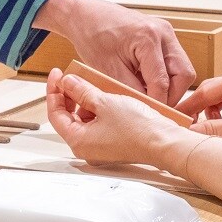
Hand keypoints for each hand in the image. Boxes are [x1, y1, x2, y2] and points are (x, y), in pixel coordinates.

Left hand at [32, 0, 194, 103]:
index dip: (157, 104)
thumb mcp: (108, 69)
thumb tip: (148, 111)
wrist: (84, 15)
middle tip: (153, 110)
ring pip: (181, 69)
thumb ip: (130, 91)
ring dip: (168, 86)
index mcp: (148, 37)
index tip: (150, 119)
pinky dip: (163, 76)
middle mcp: (163, 32)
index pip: (163, 81)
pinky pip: (172, 62)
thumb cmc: (91, 36)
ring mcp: (166, 32)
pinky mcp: (163, 37)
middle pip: (183, 74)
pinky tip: (145, 84)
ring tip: (147, 97)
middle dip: (171, 96)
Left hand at [46, 68, 176, 165]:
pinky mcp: (114, 141)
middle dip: (69, 94)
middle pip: (68, 116)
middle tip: (70, 76)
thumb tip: (67, 82)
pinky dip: (98, 106)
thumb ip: (82, 91)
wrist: (167, 142)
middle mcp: (88, 147)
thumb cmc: (139, 128)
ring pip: (84, 118)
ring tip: (89, 81)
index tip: (57, 74)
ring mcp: (101, 146)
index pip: (55, 114)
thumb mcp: (105, 102)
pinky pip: (98, 121)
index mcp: (79, 141)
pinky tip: (104, 92)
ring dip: (84, 99)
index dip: (54, 91)